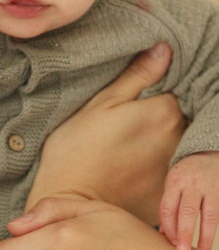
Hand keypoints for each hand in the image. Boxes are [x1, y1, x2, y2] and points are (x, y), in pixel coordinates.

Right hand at [32, 43, 185, 222]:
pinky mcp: (167, 194)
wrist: (67, 201)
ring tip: (131, 150)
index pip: (176, 92)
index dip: (157, 94)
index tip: (136, 103)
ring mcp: (175, 170)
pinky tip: (131, 172)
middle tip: (130, 128)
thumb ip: (138, 76)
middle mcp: (178, 140)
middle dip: (162, 120)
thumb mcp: (101, 103)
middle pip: (182, 120)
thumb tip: (165, 49)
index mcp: (164, 113)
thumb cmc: (76, 148)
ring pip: (178, 147)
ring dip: (162, 145)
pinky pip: (170, 175)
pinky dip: (157, 171)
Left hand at [159, 151, 218, 249]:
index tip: (171, 242)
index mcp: (176, 183)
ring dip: (205, 237)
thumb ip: (169, 207)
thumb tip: (165, 235)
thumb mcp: (173, 186)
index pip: (168, 208)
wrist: (208, 155)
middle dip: (185, 233)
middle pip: (188, 211)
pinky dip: (214, 228)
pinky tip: (209, 240)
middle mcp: (194, 185)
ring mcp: (211, 189)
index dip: (168, 227)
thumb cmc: (186, 177)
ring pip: (210, 216)